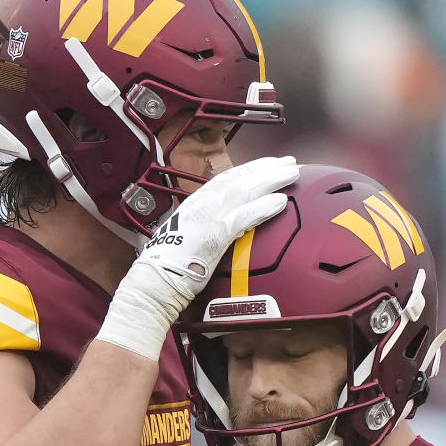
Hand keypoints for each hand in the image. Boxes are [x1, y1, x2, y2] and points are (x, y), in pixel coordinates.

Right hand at [97, 154, 298, 361]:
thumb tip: (222, 230)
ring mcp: (208, 217)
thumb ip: (206, 228)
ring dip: (270, 180)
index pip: (227, 178)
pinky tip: (280, 202)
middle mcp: (202, 204)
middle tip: (289, 163)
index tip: (269, 163)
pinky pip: (244, 217)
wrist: (154, 282)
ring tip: (291, 174)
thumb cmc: (170, 267)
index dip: (250, 169)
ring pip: (245, 191)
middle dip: (266, 168)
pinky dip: (263, 208)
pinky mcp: (214, 235)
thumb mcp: (188, 238)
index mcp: (196, 203)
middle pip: (240, 179)